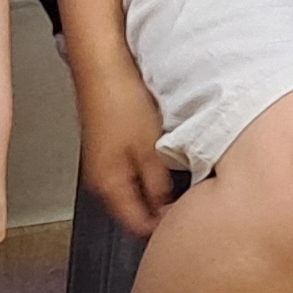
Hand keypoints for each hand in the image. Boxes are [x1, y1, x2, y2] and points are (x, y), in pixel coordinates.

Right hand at [75, 77, 179, 238]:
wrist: (103, 66)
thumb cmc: (121, 101)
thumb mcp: (150, 148)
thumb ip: (160, 183)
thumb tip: (169, 209)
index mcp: (109, 184)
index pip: (137, 224)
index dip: (165, 226)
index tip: (188, 218)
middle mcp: (102, 177)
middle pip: (136, 208)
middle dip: (163, 208)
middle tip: (190, 198)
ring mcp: (106, 161)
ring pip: (136, 187)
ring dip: (158, 186)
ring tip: (180, 174)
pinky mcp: (112, 145)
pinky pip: (134, 168)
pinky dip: (151, 168)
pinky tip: (165, 154)